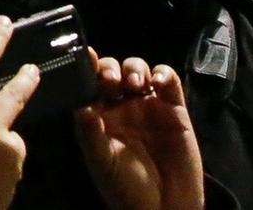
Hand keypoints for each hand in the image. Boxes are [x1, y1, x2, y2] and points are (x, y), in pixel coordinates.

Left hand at [74, 57, 203, 209]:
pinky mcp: (174, 109)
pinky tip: (157, 82)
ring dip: (134, 68)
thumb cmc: (126, 188)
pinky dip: (163, 74)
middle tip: (110, 79)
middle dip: (110, 68)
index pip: (89, 84)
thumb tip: (79, 106)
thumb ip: (90, 134)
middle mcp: (121, 107)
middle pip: (112, 72)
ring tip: (134, 84)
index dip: (86, 68)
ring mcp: (148, 105)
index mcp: (99, 116)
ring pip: (138, 70)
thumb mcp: (102, 161)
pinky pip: (168, 81)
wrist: (164, 207)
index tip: (85, 57)